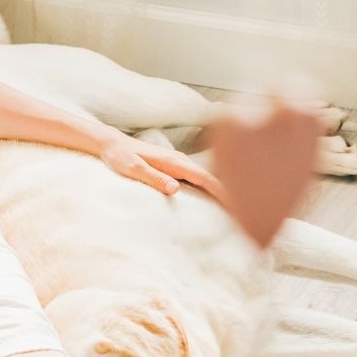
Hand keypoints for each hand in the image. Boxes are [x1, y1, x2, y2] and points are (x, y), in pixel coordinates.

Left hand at [96, 130, 226, 201]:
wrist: (112, 144)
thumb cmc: (120, 157)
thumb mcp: (134, 169)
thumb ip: (154, 178)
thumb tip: (176, 190)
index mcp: (174, 162)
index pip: (205, 178)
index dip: (223, 191)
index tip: (238, 205)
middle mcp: (180, 161)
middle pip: (210, 178)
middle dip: (228, 192)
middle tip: (244, 212)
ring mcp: (178, 162)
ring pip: (205, 177)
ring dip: (219, 190)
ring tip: (233, 206)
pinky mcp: (174, 166)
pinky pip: (197, 178)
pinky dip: (208, 187)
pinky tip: (211, 197)